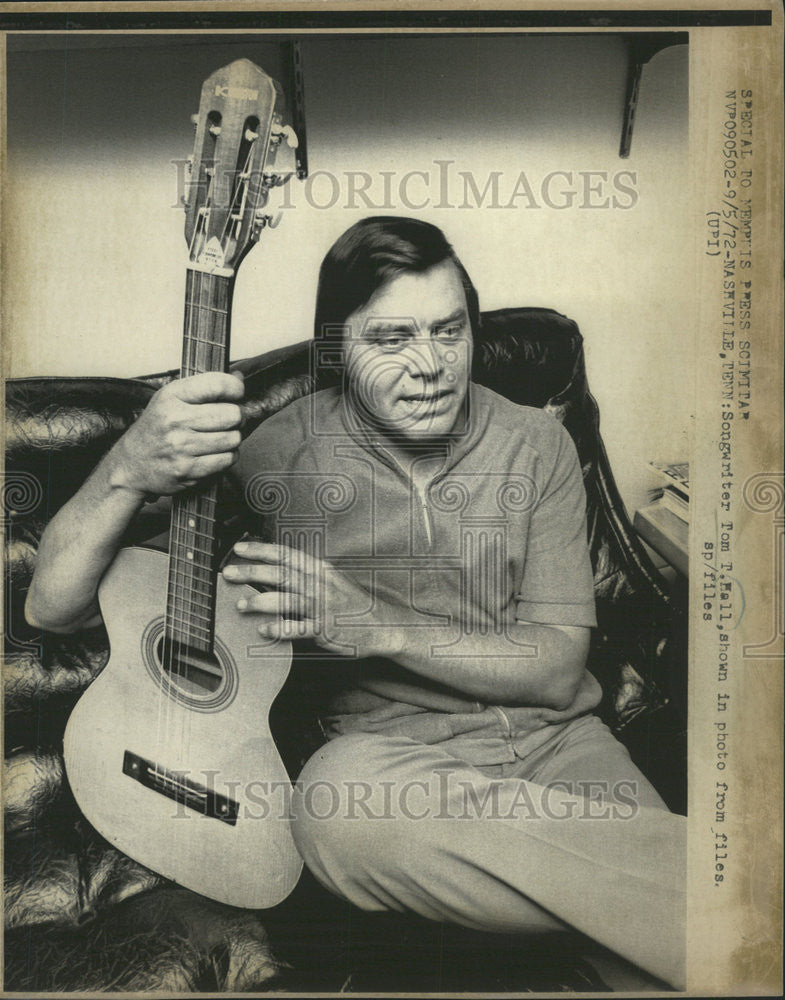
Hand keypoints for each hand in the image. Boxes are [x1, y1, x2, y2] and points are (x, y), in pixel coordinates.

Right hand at [109, 372, 244, 496]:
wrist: (131, 465)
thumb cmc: (156, 429)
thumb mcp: (171, 399)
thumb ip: (204, 387)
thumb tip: (239, 377)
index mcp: (172, 396)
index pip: (217, 384)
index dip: (235, 388)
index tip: (236, 393)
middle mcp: (175, 419)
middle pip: (232, 414)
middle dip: (236, 418)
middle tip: (228, 421)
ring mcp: (181, 446)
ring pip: (233, 439)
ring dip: (232, 440)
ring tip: (219, 438)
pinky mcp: (187, 469)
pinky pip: (226, 460)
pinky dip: (227, 457)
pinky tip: (215, 454)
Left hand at [222, 540, 399, 656]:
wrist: (382, 624)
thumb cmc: (353, 603)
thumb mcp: (333, 580)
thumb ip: (307, 574)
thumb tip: (275, 568)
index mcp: (320, 570)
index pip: (286, 554)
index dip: (261, 550)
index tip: (239, 549)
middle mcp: (320, 585)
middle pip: (280, 574)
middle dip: (251, 572)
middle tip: (228, 573)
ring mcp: (322, 607)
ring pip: (285, 599)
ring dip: (260, 601)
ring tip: (240, 605)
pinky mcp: (325, 629)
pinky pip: (297, 628)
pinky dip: (279, 628)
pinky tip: (263, 630)